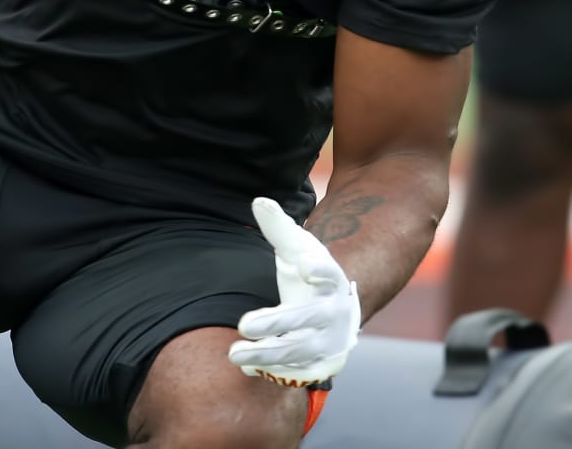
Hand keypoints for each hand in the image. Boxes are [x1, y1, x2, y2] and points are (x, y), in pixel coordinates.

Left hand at [227, 197, 360, 387]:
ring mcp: (326, 341)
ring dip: (266, 354)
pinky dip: (269, 371)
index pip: (329, 273)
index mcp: (331, 280)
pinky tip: (245, 368)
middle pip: (306, 319)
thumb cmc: (312, 273)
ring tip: (234, 354)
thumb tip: (258, 201)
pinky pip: (292, 371)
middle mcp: (332, 313)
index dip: (320, 271)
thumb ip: (279, 228)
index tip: (306, 267)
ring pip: (297, 351)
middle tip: (244, 323)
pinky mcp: (315, 363)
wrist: (337, 311)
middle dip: (277, 322)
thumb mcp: (299, 248)